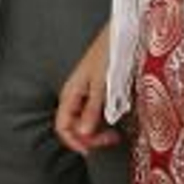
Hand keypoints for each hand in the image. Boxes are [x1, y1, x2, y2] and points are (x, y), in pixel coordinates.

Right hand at [55, 29, 123, 153]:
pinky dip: (104, 121)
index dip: (75, 141)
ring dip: (98, 131)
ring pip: (85, 121)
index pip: (63, 126)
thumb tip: (83, 133)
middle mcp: (76, 95)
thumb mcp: (102, 85)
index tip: (92, 149)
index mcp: (71, 94)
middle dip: (90, 138)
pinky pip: (95, 113)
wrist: (121, 34)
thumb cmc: (109, 53)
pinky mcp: (98, 90)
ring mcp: (86, 93)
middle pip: (74, 126)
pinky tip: (116, 121)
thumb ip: (92, 110)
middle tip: (110, 139)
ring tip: (115, 133)